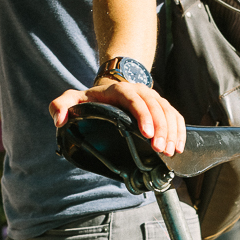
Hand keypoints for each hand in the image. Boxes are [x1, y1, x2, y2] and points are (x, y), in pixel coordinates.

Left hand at [50, 79, 184, 155]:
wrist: (111, 86)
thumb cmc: (91, 98)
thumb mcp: (73, 98)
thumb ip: (60, 106)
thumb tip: (59, 120)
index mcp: (119, 91)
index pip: (134, 99)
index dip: (142, 115)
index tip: (146, 133)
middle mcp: (140, 91)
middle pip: (156, 107)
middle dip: (161, 129)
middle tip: (161, 150)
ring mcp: (153, 98)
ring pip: (168, 111)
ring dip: (172, 132)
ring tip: (170, 152)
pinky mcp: (162, 106)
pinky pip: (175, 116)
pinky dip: (179, 130)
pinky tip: (179, 147)